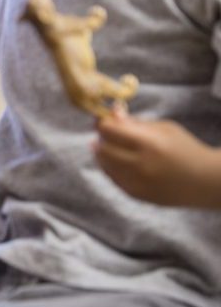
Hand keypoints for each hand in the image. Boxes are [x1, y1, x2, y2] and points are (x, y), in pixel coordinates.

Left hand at [94, 109, 220, 207]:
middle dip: (102, 138)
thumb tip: (111, 112)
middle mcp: (140, 165)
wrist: (205, 181)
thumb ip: (135, 122)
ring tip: (114, 146)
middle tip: (109, 133)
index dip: (103, 123)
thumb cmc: (186, 149)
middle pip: (102, 148)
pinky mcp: (135, 194)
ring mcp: (136, 182)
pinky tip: (119, 160)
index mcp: (149, 144)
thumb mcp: (164, 128)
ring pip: (104, 164)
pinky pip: (112, 177)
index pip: (108, 130)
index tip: (105, 119)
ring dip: (103, 152)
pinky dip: (110, 167)